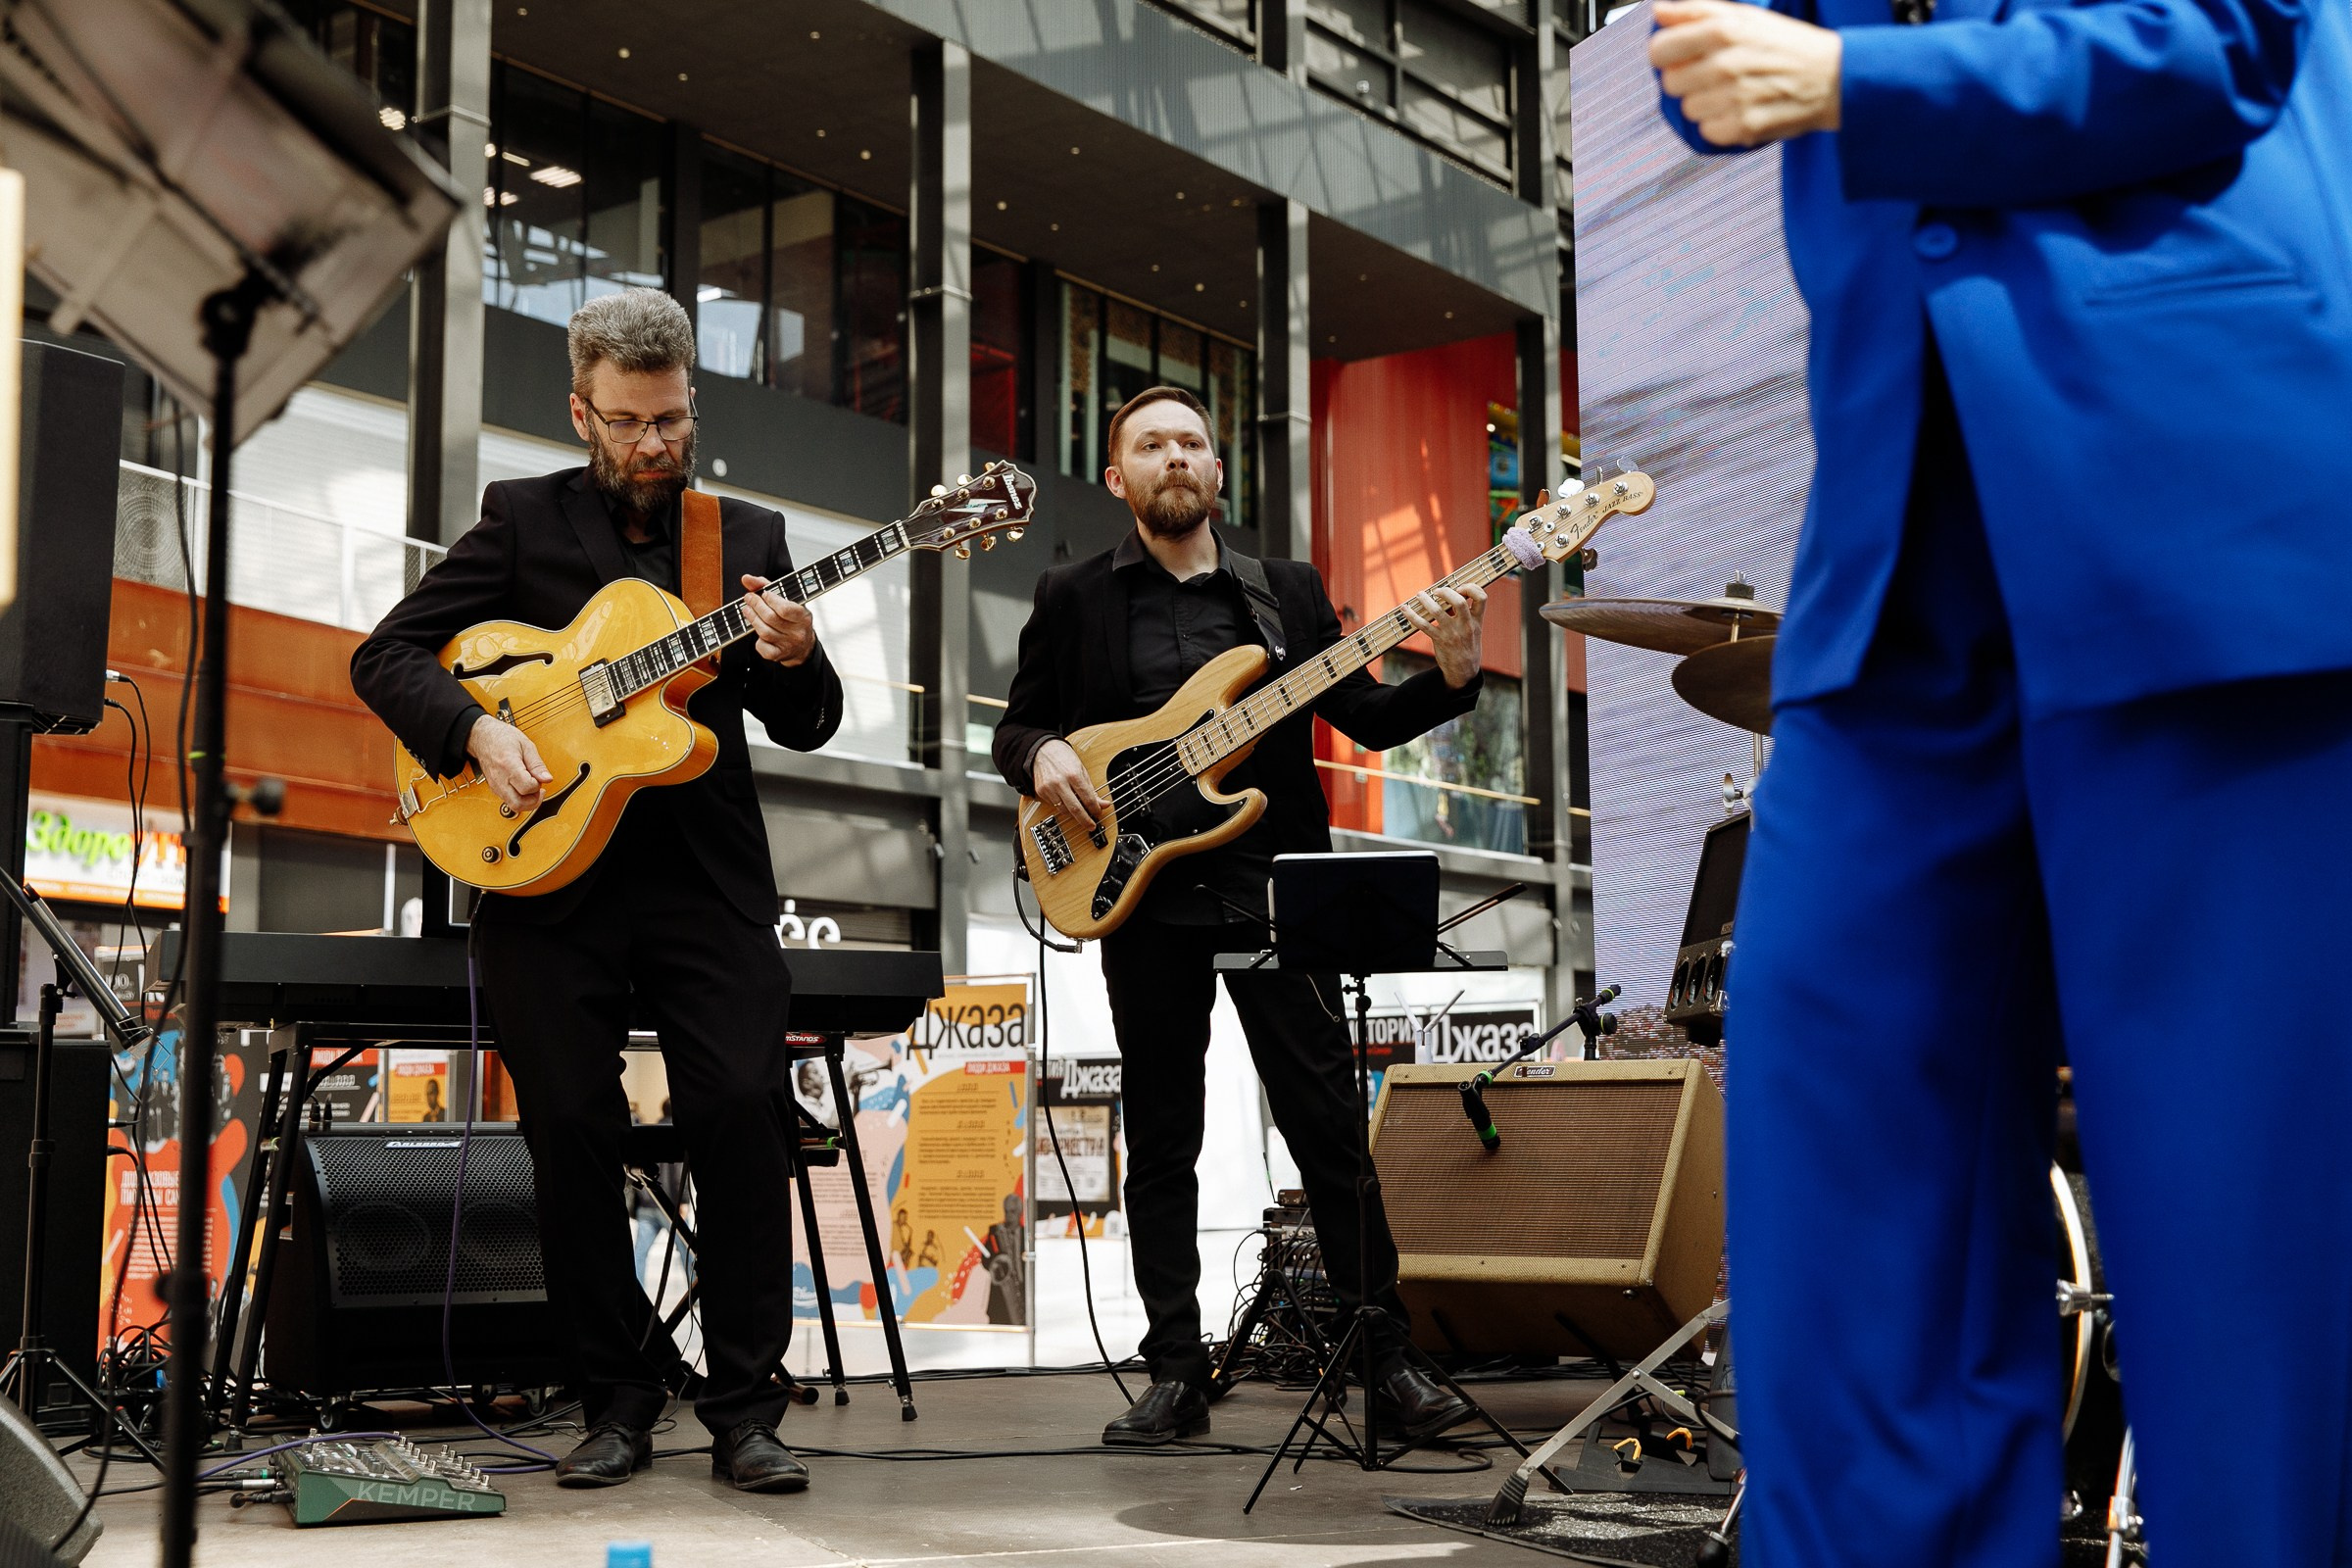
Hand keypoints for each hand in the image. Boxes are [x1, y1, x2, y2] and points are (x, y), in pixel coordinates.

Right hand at [468, 713, 552, 814]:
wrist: (482, 737)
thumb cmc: (503, 738)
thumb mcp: (526, 745)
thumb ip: (537, 764)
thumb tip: (548, 779)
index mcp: (508, 766)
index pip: (527, 787)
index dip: (538, 785)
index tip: (539, 777)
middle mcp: (500, 779)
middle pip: (519, 804)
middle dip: (534, 800)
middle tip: (539, 789)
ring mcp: (495, 786)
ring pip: (513, 806)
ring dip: (527, 801)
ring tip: (532, 787)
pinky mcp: (494, 788)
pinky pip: (509, 800)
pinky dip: (520, 798)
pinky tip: (524, 787)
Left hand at [741, 574, 816, 665]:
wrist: (803, 647)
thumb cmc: (793, 618)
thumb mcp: (787, 600)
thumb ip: (767, 586)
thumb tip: (746, 578)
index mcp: (804, 617)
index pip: (785, 608)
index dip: (771, 599)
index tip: (764, 594)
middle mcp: (798, 632)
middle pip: (771, 618)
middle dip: (756, 605)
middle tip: (749, 598)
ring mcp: (788, 645)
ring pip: (764, 631)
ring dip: (752, 618)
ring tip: (747, 610)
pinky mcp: (778, 655)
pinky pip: (762, 647)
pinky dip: (756, 639)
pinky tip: (756, 631)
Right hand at [1031, 738, 1105, 827]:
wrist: (1042, 750)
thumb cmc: (1063, 757)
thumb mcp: (1081, 770)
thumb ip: (1092, 789)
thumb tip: (1103, 804)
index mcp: (1073, 775)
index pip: (1088, 798)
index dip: (1095, 809)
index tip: (1098, 813)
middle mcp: (1060, 783)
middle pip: (1075, 809)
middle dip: (1085, 820)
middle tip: (1091, 825)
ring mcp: (1049, 788)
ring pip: (1064, 810)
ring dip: (1074, 815)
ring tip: (1081, 814)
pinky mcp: (1041, 792)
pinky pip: (1054, 805)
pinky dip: (1063, 807)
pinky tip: (1067, 803)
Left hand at [1403, 583, 1487, 688]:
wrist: (1464, 671)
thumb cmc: (1467, 645)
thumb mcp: (1474, 629)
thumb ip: (1465, 613)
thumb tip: (1449, 595)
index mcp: (1477, 620)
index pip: (1481, 598)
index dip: (1471, 588)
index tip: (1460, 587)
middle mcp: (1466, 625)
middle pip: (1459, 602)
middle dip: (1446, 592)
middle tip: (1437, 591)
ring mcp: (1452, 633)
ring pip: (1438, 611)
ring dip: (1426, 600)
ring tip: (1420, 595)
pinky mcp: (1439, 640)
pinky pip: (1424, 625)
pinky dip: (1412, 616)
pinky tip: (1405, 609)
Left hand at [1651, 0, 1841, 147]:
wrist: (1835, 77)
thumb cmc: (1786, 45)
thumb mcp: (1746, 16)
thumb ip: (1697, 11)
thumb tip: (1659, 12)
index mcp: (1722, 30)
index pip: (1659, 50)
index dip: (1668, 55)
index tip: (1683, 57)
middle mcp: (1725, 63)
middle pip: (1671, 83)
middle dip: (1689, 80)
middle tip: (1717, 76)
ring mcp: (1734, 97)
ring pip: (1689, 110)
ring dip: (1706, 105)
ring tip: (1734, 94)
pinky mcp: (1744, 126)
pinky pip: (1708, 132)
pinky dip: (1722, 126)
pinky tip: (1743, 111)